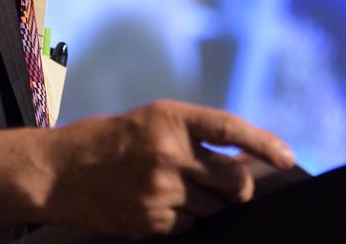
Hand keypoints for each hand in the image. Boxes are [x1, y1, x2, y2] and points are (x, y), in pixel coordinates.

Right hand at [0, 100, 293, 241]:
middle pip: (233, 181)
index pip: (230, 130)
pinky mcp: (151, 220)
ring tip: (171, 189)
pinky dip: (181, 220)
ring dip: (204, 204)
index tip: (287, 158)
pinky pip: (187, 227)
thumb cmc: (107, 141)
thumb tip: (241, 162)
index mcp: (170, 118)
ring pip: (212, 208)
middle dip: (238, 188)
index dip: (264, 145)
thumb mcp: (150, 123)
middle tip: (227, 187)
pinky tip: (156, 205)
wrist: (58, 172)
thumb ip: (193, 137)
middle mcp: (169, 153)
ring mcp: (160, 190)